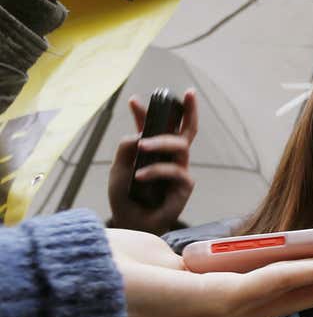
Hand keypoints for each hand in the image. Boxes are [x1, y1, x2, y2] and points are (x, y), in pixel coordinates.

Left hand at [108, 88, 197, 234]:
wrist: (130, 223)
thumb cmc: (126, 196)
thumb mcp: (118, 168)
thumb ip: (126, 148)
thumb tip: (139, 136)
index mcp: (153, 151)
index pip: (153, 127)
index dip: (145, 113)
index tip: (134, 100)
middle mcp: (171, 157)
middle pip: (187, 129)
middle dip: (190, 110)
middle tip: (188, 94)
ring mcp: (180, 170)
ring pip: (179, 145)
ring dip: (160, 141)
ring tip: (142, 145)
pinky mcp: (185, 185)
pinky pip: (174, 170)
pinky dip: (156, 170)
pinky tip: (140, 176)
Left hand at [108, 228, 312, 316]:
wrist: (87, 284)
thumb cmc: (115, 269)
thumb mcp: (167, 260)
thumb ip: (197, 264)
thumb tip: (208, 259)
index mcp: (212, 306)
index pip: (273, 295)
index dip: (311, 286)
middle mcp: (222, 315)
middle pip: (292, 298)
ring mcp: (224, 312)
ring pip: (293, 292)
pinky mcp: (222, 303)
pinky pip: (278, 283)